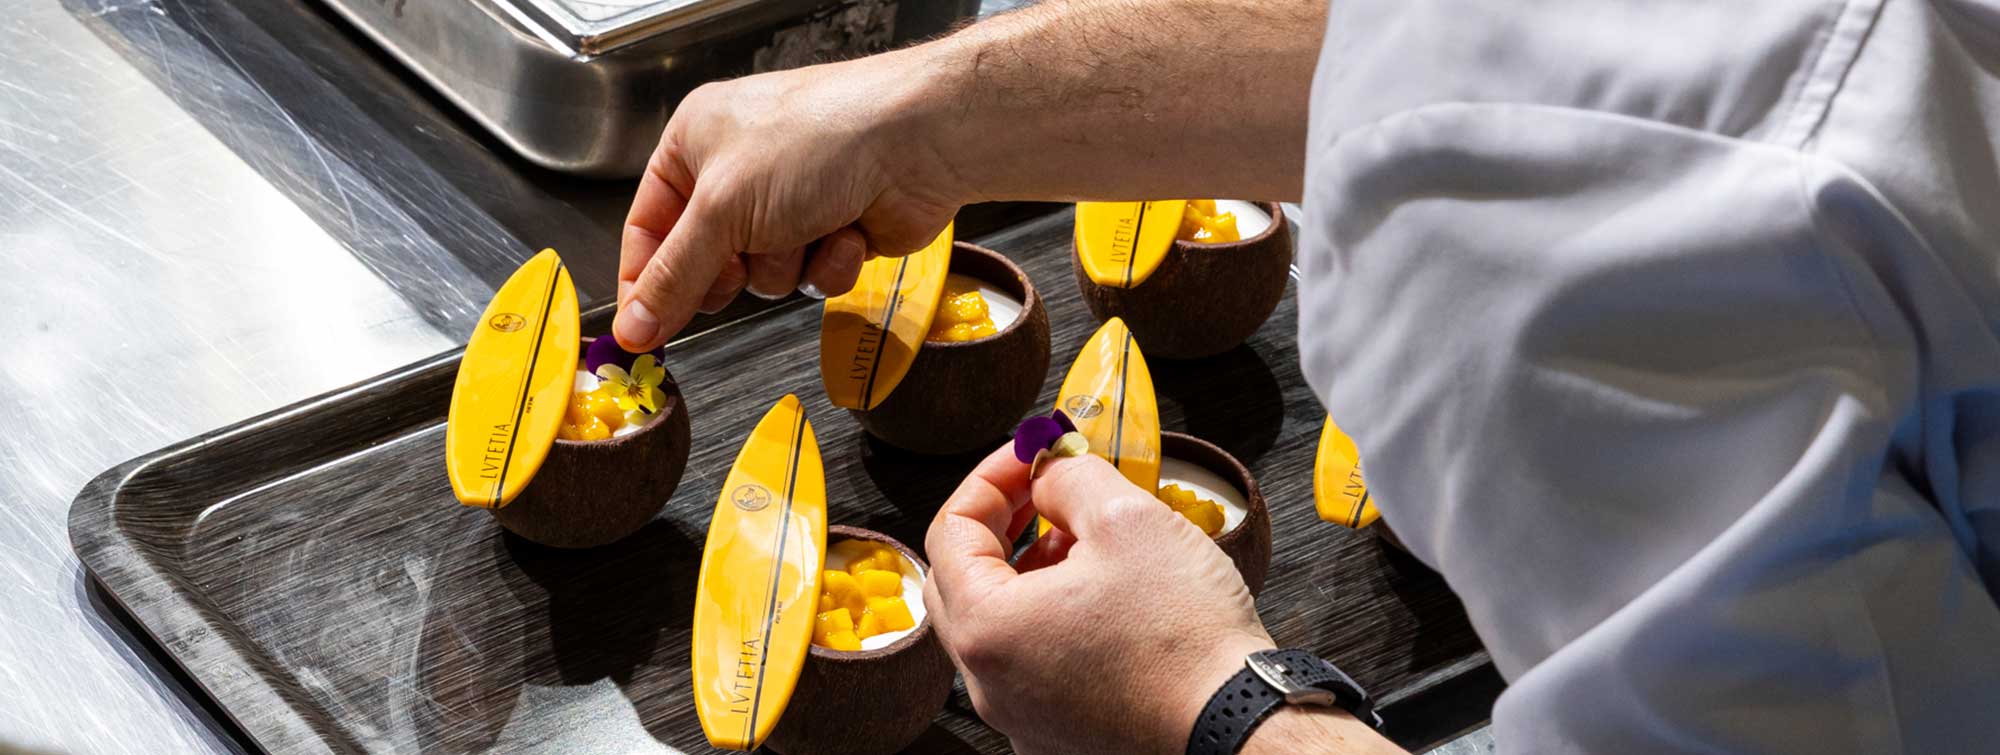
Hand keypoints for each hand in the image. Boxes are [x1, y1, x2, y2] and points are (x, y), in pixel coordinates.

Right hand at [614, 49, 967, 351]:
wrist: (916, 144)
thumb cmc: (820, 140)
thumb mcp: (723, 211)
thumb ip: (673, 276)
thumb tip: (634, 326)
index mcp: (696, 143)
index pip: (647, 226)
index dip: (644, 280)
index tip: (641, 329)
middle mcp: (740, 171)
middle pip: (705, 259)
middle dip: (730, 269)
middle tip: (740, 261)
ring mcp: (791, 201)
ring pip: (763, 275)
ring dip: (786, 262)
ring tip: (808, 223)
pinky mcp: (834, 229)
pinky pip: (811, 276)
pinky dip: (829, 261)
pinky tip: (846, 228)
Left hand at [923, 447, 1272, 752]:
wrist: (1240, 725)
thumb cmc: (1186, 634)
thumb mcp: (1126, 517)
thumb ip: (1068, 476)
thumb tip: (1047, 469)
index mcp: (987, 629)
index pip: (951, 530)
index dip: (992, 477)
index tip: (1034, 453)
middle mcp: (988, 684)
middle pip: (964, 580)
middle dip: (1002, 522)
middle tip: (1046, 487)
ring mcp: (1021, 716)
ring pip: (1000, 625)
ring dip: (1028, 570)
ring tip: (1083, 539)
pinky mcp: (1056, 734)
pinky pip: (1032, 664)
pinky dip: (1051, 618)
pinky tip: (1101, 596)